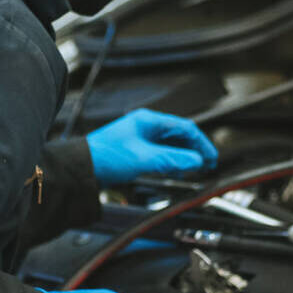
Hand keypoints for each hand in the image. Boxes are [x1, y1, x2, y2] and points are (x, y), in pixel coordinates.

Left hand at [85, 108, 217, 185]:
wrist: (81, 169)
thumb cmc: (105, 157)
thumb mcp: (144, 159)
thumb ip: (172, 160)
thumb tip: (196, 161)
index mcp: (149, 121)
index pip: (185, 128)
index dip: (201, 143)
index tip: (211, 158)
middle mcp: (146, 127)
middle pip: (179, 136)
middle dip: (194, 150)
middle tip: (206, 165)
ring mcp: (141, 139)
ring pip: (171, 145)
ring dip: (183, 157)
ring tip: (193, 169)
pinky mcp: (136, 151)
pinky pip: (161, 154)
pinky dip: (171, 161)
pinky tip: (174, 170)